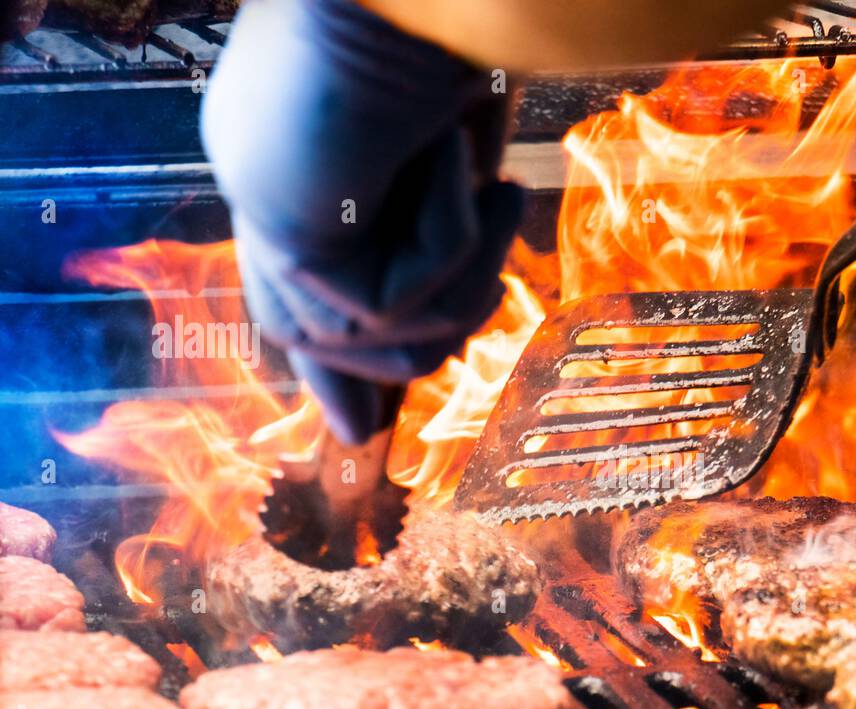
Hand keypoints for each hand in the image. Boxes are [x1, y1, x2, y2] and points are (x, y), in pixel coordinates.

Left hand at [201, 0, 522, 442]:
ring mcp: (269, 217)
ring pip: (385, 345)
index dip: (347, 368)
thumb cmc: (449, 46)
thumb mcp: (457, 174)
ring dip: (468, 279)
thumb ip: (442, 261)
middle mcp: (265, 198)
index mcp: (294, 170)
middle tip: (461, 272)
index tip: (367, 419)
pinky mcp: (288, 232)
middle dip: (398, 355)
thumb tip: (433, 358)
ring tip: (494, 189)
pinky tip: (451, 152)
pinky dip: (454, 239)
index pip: (304, 305)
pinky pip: (392, 308)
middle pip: (325, 348)